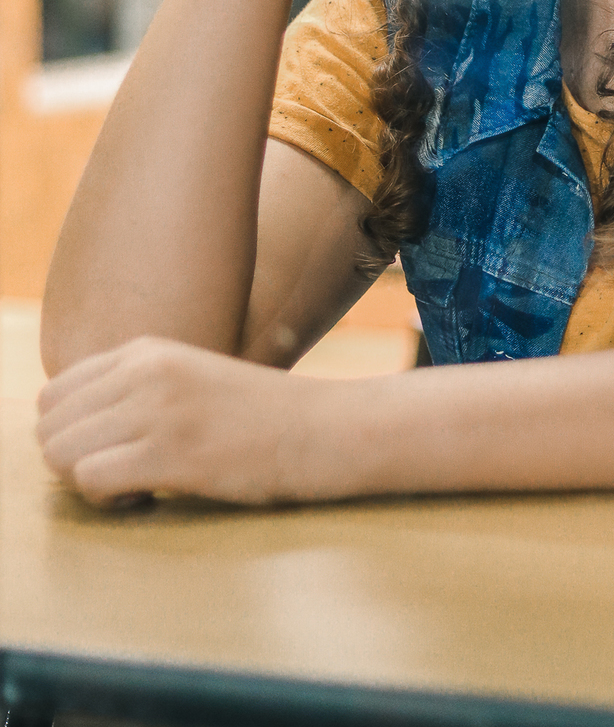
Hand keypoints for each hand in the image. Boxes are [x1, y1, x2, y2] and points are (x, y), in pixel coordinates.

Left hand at [36, 335, 356, 505]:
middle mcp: (145, 370)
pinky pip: (89, 480)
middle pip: (49, 426)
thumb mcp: (193, 380)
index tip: (114, 451)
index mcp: (147, 350)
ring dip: (86, 482)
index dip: (71, 434)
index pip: (55, 393)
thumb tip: (75, 430)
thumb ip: (138, 390)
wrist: (325, 428)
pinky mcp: (171, 452)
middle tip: (122, 473)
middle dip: (73, 461)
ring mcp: (158, 409)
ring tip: (135, 485)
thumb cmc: (261, 417)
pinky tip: (147, 497)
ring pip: (60, 453)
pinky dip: (106, 501)